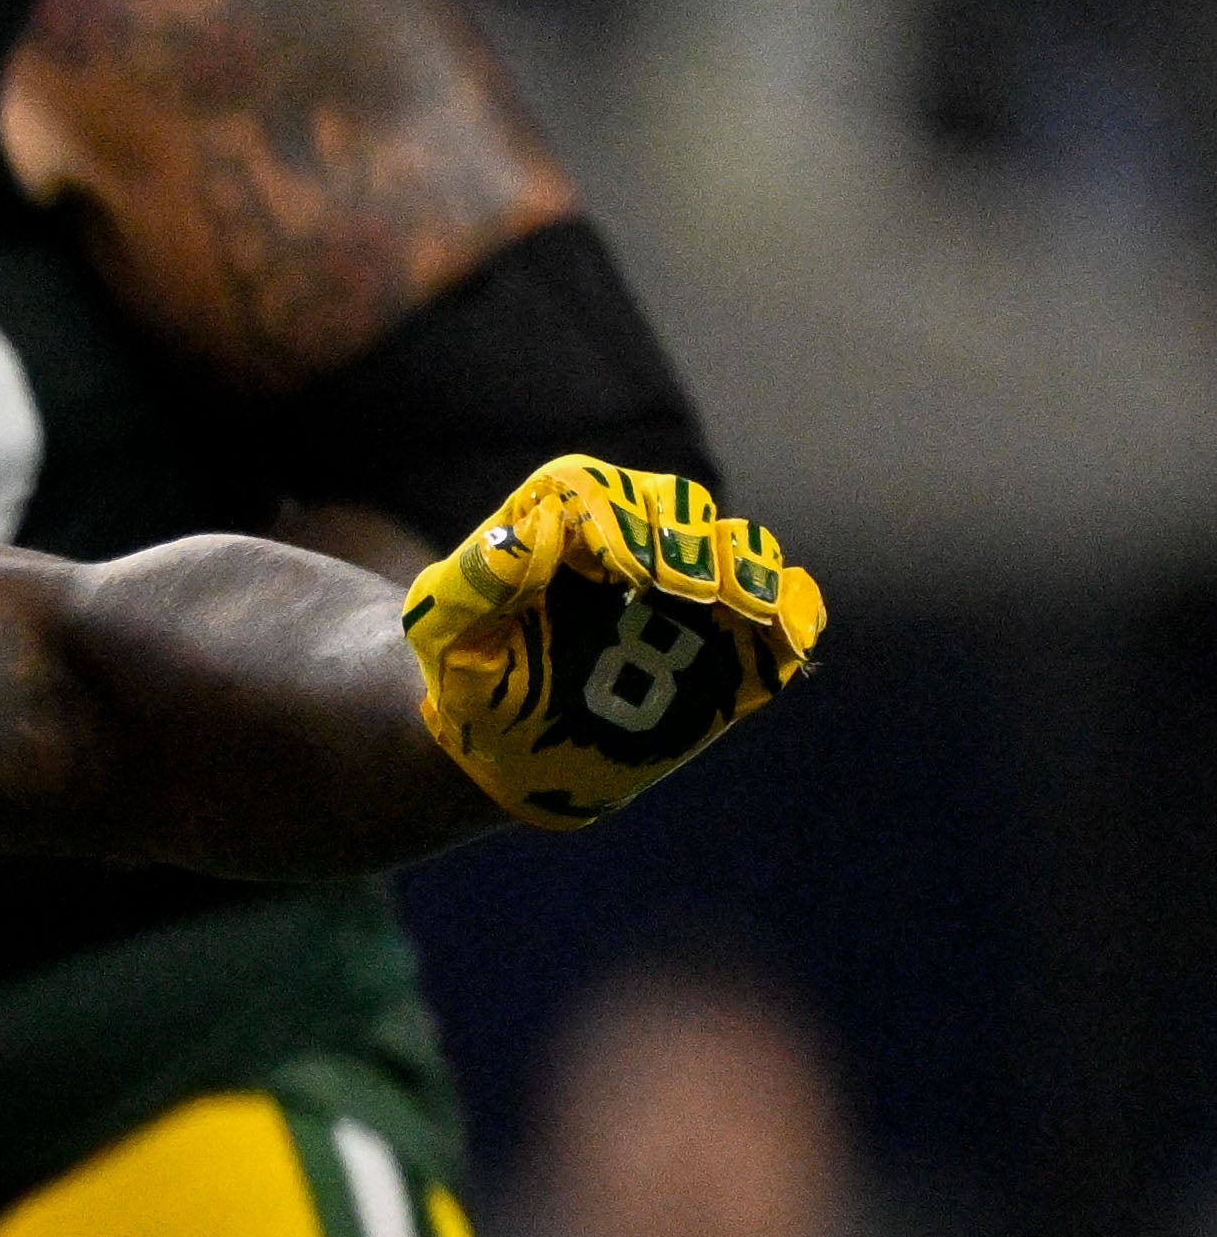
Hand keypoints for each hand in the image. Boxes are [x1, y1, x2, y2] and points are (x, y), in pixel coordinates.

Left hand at [398, 460, 814, 829]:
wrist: (507, 747)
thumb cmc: (470, 678)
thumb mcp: (444, 633)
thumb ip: (473, 583)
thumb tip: (532, 530)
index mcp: (563, 524)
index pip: (594, 489)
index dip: (615, 518)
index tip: (621, 570)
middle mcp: (636, 542)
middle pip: (677, 507)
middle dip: (686, 541)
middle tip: (680, 591)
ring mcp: (689, 588)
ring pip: (738, 549)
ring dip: (749, 571)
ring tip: (741, 610)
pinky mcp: (729, 637)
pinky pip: (781, 607)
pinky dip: (793, 614)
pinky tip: (788, 640)